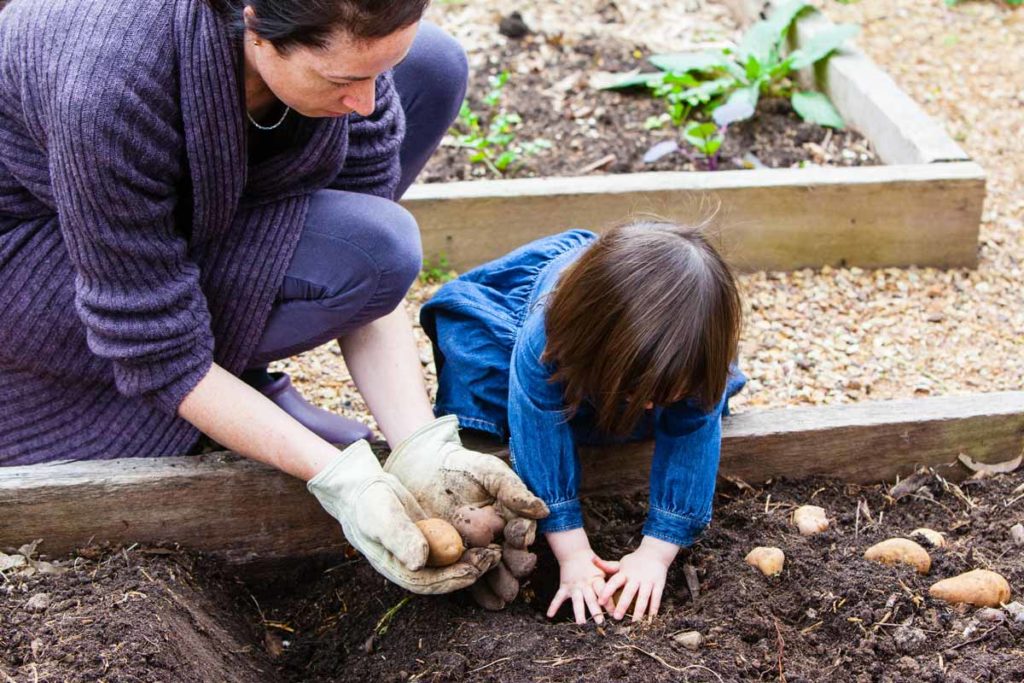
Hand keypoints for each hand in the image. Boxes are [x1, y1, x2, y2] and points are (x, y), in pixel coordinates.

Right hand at [308, 440, 499, 593]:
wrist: (363, 489)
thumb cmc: (369, 504)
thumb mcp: (382, 518)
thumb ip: (400, 538)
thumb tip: (419, 561)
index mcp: (398, 568)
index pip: (428, 583)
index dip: (451, 579)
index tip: (473, 570)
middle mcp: (412, 566)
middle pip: (445, 577)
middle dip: (470, 570)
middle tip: (493, 558)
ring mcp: (422, 554)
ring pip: (452, 564)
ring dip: (474, 560)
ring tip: (496, 551)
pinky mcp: (431, 539)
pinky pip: (453, 548)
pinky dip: (470, 546)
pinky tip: (488, 538)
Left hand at [383, 416, 549, 608]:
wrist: (427, 467)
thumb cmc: (464, 465)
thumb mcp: (491, 472)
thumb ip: (515, 490)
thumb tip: (543, 511)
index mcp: (509, 518)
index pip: (520, 534)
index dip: (521, 539)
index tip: (517, 536)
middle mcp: (497, 538)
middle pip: (512, 560)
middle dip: (515, 569)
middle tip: (515, 573)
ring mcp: (476, 552)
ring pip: (494, 574)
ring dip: (500, 585)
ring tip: (503, 594)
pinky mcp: (454, 561)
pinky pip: (469, 579)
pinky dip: (480, 592)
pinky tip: (488, 601)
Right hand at [546, 529, 608, 624]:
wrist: (574, 554)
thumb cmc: (593, 563)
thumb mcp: (604, 565)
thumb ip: (614, 570)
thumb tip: (626, 575)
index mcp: (596, 579)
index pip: (603, 591)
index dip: (609, 602)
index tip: (614, 614)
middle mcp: (585, 584)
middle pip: (591, 599)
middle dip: (595, 611)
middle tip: (600, 622)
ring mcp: (574, 587)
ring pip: (576, 601)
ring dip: (579, 612)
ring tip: (581, 623)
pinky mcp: (564, 588)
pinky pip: (558, 597)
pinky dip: (553, 606)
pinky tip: (549, 615)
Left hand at [596, 536, 679, 621]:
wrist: (655, 553)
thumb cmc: (634, 562)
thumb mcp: (620, 563)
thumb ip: (607, 566)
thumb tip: (591, 559)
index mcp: (625, 573)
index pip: (614, 582)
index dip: (606, 591)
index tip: (600, 602)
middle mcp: (636, 577)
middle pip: (629, 592)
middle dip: (623, 605)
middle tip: (617, 617)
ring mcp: (648, 581)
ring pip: (644, 598)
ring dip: (639, 611)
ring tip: (634, 623)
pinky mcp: (659, 584)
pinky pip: (656, 598)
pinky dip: (654, 609)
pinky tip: (651, 619)